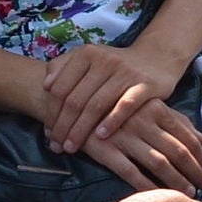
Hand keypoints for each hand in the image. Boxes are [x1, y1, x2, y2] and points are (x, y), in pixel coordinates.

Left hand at [42, 43, 180, 152]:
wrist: (155, 58)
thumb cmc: (114, 66)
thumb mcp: (89, 59)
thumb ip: (63, 67)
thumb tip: (46, 85)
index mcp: (86, 54)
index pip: (60, 88)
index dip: (51, 113)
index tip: (48, 133)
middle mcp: (104, 60)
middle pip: (75, 99)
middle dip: (63, 126)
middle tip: (57, 146)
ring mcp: (125, 72)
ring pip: (96, 105)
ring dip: (81, 130)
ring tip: (72, 147)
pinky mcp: (144, 84)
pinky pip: (125, 106)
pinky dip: (112, 121)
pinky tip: (101, 136)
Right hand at [77, 98, 201, 193]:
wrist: (70, 99)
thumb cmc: (114, 104)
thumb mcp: (148, 105)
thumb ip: (176, 121)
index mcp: (156, 109)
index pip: (186, 136)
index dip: (201, 156)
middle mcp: (144, 122)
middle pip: (177, 151)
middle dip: (195, 170)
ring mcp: (125, 135)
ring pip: (159, 162)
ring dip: (176, 180)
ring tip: (189, 193)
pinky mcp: (105, 149)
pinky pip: (129, 171)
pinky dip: (145, 184)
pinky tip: (156, 195)